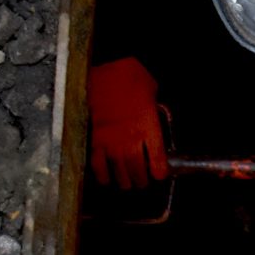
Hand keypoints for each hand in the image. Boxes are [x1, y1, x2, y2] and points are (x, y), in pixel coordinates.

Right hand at [87, 57, 166, 189]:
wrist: (108, 70)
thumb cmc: (132, 78)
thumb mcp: (153, 94)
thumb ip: (154, 111)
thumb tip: (153, 120)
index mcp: (150, 127)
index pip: (158, 160)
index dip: (159, 172)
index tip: (159, 175)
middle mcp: (131, 137)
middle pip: (138, 169)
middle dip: (141, 180)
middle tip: (142, 183)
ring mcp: (112, 139)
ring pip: (119, 170)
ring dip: (124, 181)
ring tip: (126, 184)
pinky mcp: (95, 137)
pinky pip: (98, 163)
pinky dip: (102, 174)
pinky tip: (105, 180)